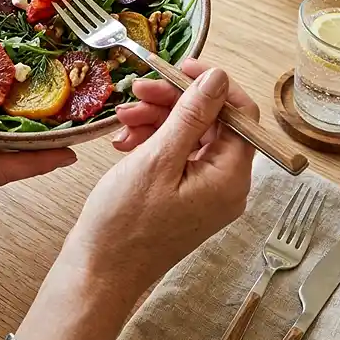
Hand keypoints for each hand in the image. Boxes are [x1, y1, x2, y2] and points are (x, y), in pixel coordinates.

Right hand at [61, 60, 257, 295]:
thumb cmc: (125, 223)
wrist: (98, 272)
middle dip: (173, 101)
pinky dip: (151, 140)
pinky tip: (124, 140)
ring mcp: (203, 191)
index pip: (241, 114)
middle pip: (211, 122)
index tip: (179, 66)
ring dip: (156, 119)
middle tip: (138, 90)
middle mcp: (224, 184)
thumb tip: (219, 77)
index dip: (212, 85)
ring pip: (188, 134)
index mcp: (229, 177)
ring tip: (123, 119)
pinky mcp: (182, 195)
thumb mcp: (158, 159)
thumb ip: (191, 115)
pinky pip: (174, 154)